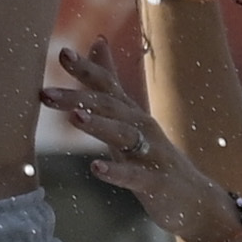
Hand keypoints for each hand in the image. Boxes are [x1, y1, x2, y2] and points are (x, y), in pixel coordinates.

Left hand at [36, 38, 241, 241]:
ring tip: (74, 117)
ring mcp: (151, 153)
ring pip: (124, 135)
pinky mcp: (156, 182)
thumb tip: (97, 41)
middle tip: (45, 93)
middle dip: (77, 97)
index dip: (86, 69)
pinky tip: (95, 168)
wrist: (196, 200)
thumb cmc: (153, 156)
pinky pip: (134, 176)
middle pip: (109, 107)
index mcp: (130, 114)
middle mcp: (142, 127)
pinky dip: (115, 171)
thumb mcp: (128, 117)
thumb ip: (109, 83)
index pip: (107, 86)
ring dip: (98, 125)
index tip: (62, 52)